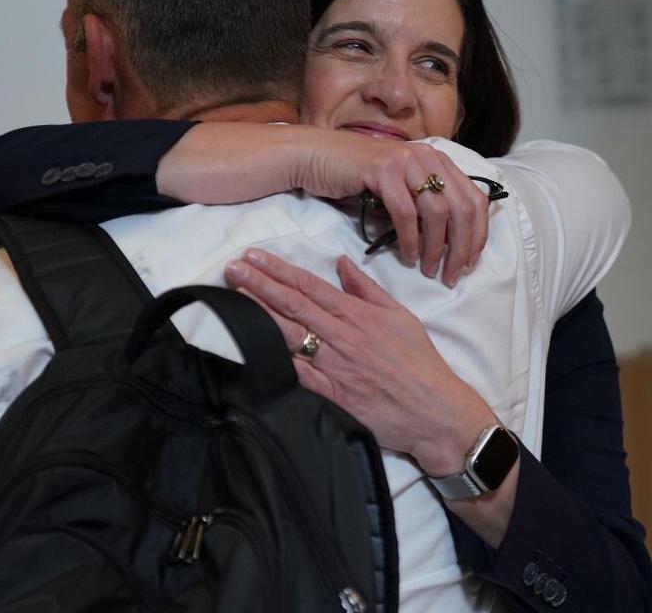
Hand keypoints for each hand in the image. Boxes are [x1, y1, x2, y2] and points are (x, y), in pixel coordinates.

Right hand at [157, 123, 488, 287]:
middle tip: (452, 275)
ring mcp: (405, 161)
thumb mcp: (397, 187)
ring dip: (436, 248)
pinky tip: (408, 256)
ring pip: (438, 212)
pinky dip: (410, 239)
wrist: (313, 158)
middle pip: (463, 207)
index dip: (477, 234)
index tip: (469, 262)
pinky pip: (406, 213)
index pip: (474, 198)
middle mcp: (427, 156)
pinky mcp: (383, 171)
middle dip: (461, 247)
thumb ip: (421, 204)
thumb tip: (446, 242)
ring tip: (429, 270)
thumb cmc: (353, 177)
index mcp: (436, 160)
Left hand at [224, 248, 495, 476]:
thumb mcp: (400, 315)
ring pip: (290, 335)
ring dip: (260, 312)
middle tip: (232, 267)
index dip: (279, 270)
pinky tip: (250, 346)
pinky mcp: (333, 396)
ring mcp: (335, 367)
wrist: (436, 412)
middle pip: (293, 305)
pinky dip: (274, 360)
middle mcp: (342, 337)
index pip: (310, 286)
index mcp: (358, 315)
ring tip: (235, 295)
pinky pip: (298, 375)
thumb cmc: (420, 362)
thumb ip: (367, 288)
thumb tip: (340, 262)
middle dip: (260, 283)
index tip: (254, 257)